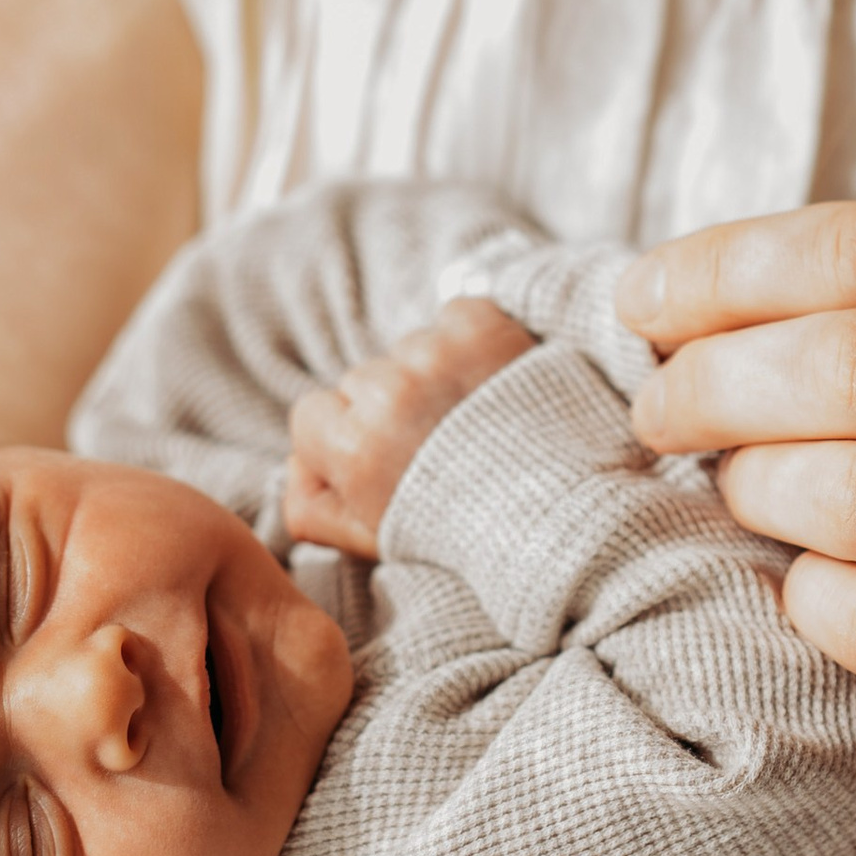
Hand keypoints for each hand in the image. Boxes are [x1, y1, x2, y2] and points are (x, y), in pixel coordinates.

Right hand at [284, 297, 532, 554]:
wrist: (562, 511)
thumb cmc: (465, 533)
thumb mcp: (374, 540)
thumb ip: (311, 507)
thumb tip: (294, 466)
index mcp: (353, 446)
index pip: (312, 413)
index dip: (345, 435)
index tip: (383, 455)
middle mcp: (388, 393)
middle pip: (364, 379)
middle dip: (393, 407)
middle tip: (439, 443)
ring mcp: (437, 354)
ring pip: (410, 348)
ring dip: (434, 373)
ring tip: (474, 417)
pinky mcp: (483, 326)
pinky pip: (455, 315)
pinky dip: (471, 341)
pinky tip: (493, 382)